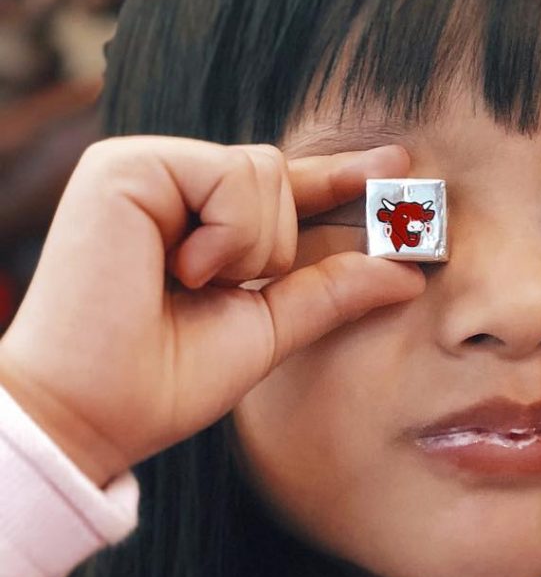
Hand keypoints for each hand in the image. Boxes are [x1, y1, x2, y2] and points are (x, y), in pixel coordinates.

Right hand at [0, 137, 424, 487]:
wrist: (96, 412)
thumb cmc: (168, 380)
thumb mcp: (270, 328)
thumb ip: (332, 291)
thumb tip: (408, 273)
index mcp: (200, 224)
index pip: (283, 189)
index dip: (337, 176)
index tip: (399, 163)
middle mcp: (170, 188)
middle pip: (279, 175)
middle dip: (273, 248)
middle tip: (214, 290)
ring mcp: (145, 171)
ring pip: (262, 172)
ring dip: (249, 247)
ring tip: (190, 283)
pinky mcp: (124, 166)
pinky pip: (228, 176)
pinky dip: (226, 234)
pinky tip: (181, 269)